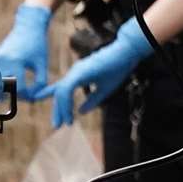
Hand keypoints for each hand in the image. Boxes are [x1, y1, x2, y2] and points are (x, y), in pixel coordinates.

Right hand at [0, 4, 51, 99]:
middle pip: (0, 90)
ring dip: (2, 90)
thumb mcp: (42, 63)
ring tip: (16, 87)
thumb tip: (33, 99)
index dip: (27, 96)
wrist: (27, 26)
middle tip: (22, 94)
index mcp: (15, 61)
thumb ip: (40, 83)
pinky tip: (10, 79)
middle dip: (11, 96)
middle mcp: (1, 61)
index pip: (17, 89)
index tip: (33, 95)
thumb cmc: (37, 44)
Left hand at [34, 19, 152, 128]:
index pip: (63, 90)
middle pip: (60, 92)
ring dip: (62, 108)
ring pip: (61, 91)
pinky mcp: (79, 72)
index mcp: (79, 76)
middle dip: (58, 110)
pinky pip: (67, 89)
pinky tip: (68, 113)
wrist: (126, 55)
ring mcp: (76, 71)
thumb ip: (92, 100)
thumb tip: (81, 112)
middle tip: (56, 126)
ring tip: (66, 122)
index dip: (59, 105)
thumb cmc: (116, 70)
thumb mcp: (104, 90)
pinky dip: (66, 102)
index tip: (58, 121)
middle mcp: (74, 73)